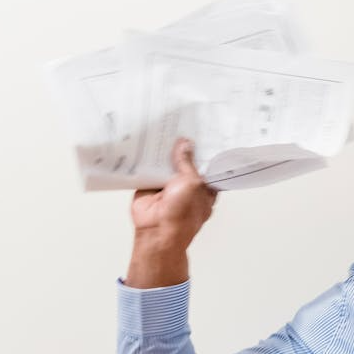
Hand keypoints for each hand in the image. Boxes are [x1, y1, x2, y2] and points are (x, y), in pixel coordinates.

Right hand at [125, 139, 216, 287]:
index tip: (204, 130)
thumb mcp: (192, 182)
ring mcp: (168, 184)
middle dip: (183, 146)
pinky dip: (146, 157)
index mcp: (205, 186)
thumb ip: (188, 162)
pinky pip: (148, 167)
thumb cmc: (182, 214)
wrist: (157, 230)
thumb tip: (185, 144)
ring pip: (166, 162)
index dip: (205, 150)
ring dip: (164, 150)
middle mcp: (187, 184)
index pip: (207, 164)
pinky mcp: (150, 184)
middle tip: (181, 122)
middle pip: (185, 160)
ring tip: (163, 125)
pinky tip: (146, 140)